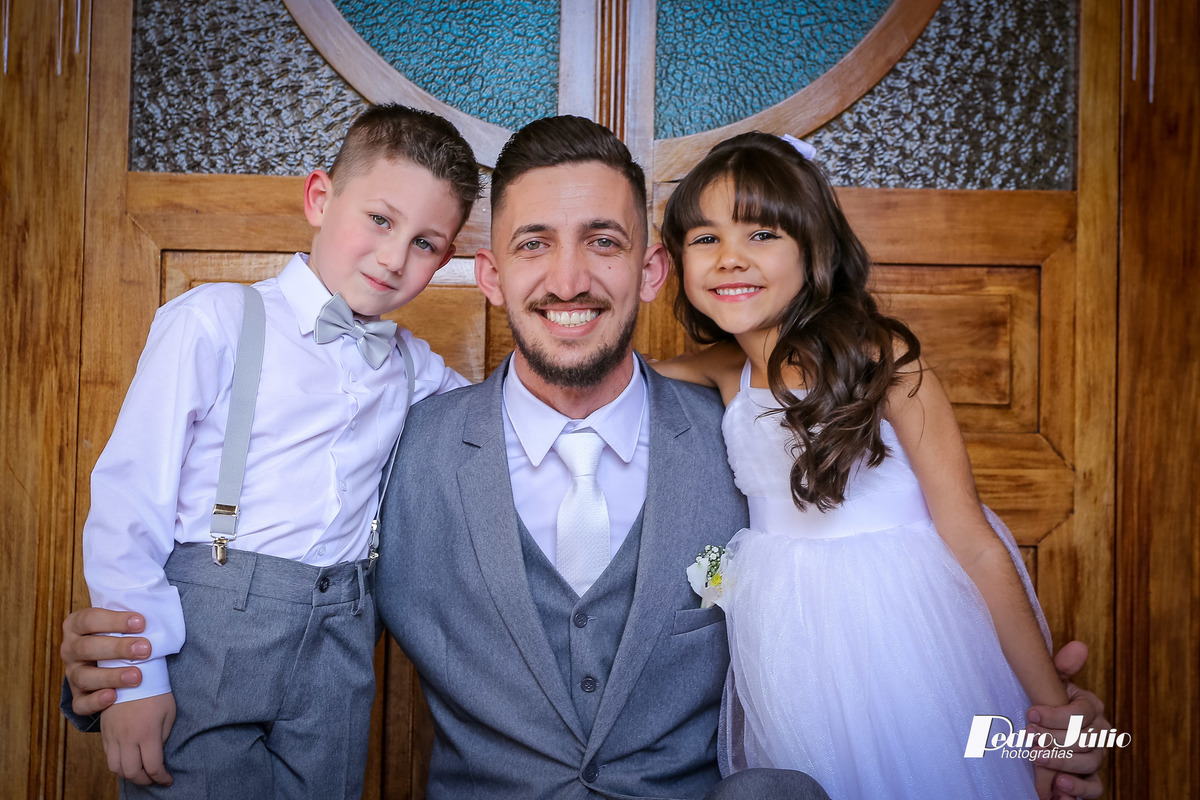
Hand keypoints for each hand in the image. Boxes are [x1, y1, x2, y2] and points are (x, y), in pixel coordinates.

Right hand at [61, 608, 152, 715]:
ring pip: (84, 677)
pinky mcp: (78, 696)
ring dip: (111, 676)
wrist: (106, 657)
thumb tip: (160, 606)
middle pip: (87, 648)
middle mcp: (70, 649)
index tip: (141, 622)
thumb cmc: (117, 633)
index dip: (114, 621)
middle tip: (145, 649)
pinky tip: (113, 697)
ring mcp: (72, 674)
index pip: (89, 619)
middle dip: (118, 648)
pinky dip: (95, 702)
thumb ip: (129, 616)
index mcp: (76, 625)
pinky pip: (81, 703)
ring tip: (137, 676)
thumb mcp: (118, 621)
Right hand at [100, 692, 174, 785]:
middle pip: (131, 772)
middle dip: (145, 780)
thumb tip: (157, 754)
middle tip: (154, 778)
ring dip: (129, 774)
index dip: (162, 778)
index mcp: (147, 733)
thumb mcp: (169, 713)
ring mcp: (113, 735)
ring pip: (115, 768)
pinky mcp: (105, 731)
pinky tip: (129, 759)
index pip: (153, 767)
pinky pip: (107, 755)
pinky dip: (118, 763)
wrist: (132, 673)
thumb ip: (163, 737)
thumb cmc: (156, 691)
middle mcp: (128, 738)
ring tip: (141, 771)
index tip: (168, 780)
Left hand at [1027, 641, 1107, 798]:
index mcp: (1091, 707)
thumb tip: (1078, 647)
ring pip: (1088, 763)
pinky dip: (1078, 791)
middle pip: (1085, 739)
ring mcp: (1097, 757)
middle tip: (1027, 736)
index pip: (1082, 713)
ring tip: (1036, 758)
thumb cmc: (1046, 701)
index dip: (1056, 714)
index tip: (1030, 713)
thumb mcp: (1049, 681)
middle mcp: (1100, 733)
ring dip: (1061, 761)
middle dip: (1054, 738)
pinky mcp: (1091, 778)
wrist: (1043, 728)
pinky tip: (1059, 788)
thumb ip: (1061, 667)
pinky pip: (1095, 789)